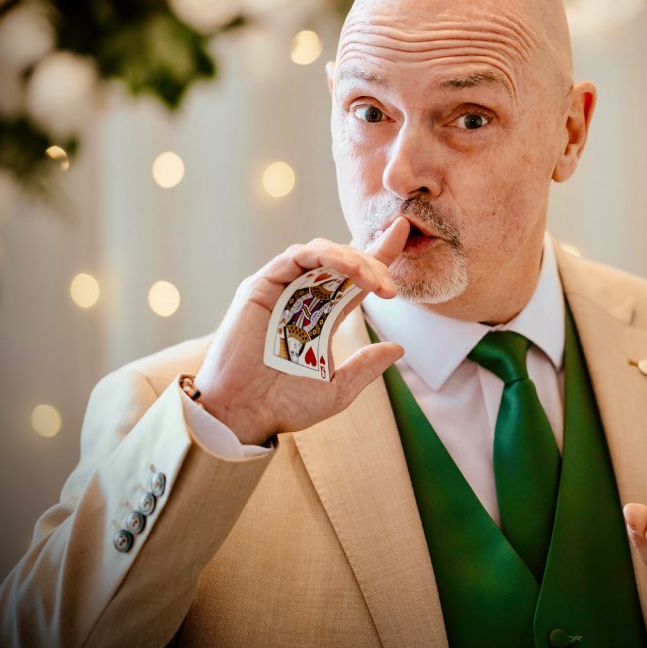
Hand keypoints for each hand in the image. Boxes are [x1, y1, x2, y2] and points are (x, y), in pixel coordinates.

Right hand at [193, 218, 409, 444]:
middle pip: (343, 261)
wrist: (244, 414)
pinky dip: (324, 256)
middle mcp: (302, 297)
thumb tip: (399, 348)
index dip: (379, 252)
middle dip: (372, 264)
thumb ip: (366, 366)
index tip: (401, 232)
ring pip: (322, 253)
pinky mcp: (262, 285)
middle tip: (389, 288)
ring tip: (372, 281)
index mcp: (321, 315)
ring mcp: (282, 288)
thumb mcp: (337, 388)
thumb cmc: (283, 405)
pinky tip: (348, 268)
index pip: (355, 276)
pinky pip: (296, 257)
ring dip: (352, 260)